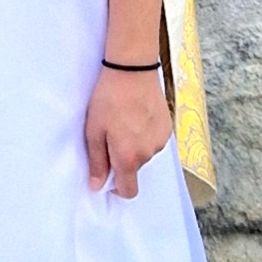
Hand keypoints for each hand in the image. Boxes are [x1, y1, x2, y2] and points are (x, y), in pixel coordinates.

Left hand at [83, 68, 172, 199]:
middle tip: (110, 134)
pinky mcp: (168, 127)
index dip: (116, 188)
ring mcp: (160, 140)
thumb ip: (97, 162)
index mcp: (128, 157)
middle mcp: (148, 153)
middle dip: (122, 159)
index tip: (107, 175)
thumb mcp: (94, 130)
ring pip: (144, 153)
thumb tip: (96, 186)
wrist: (133, 70)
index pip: (129, 190)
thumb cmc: (109, 99)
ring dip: (135, 145)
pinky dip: (145, 134)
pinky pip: (154, 140)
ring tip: (124, 121)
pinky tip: (137, 115)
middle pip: (135, 169)